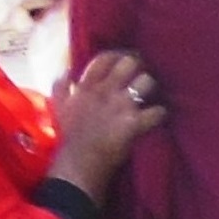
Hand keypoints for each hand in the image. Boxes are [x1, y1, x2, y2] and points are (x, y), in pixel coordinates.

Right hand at [48, 50, 166, 193]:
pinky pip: (158, 111)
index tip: (124, 60)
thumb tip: (66, 70)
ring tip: (150, 95)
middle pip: (130, 63)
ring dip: (152, 88)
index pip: (105, 58)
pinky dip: (160, 114)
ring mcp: (121, 106)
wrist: (78, 162)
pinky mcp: (134, 123)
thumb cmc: (69, 136)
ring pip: (147, 82)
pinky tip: (158, 116)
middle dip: (139, 68)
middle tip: (141, 76)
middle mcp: (105, 91)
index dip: (118, 56)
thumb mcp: (58, 107)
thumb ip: (61, 87)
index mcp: (87, 86)